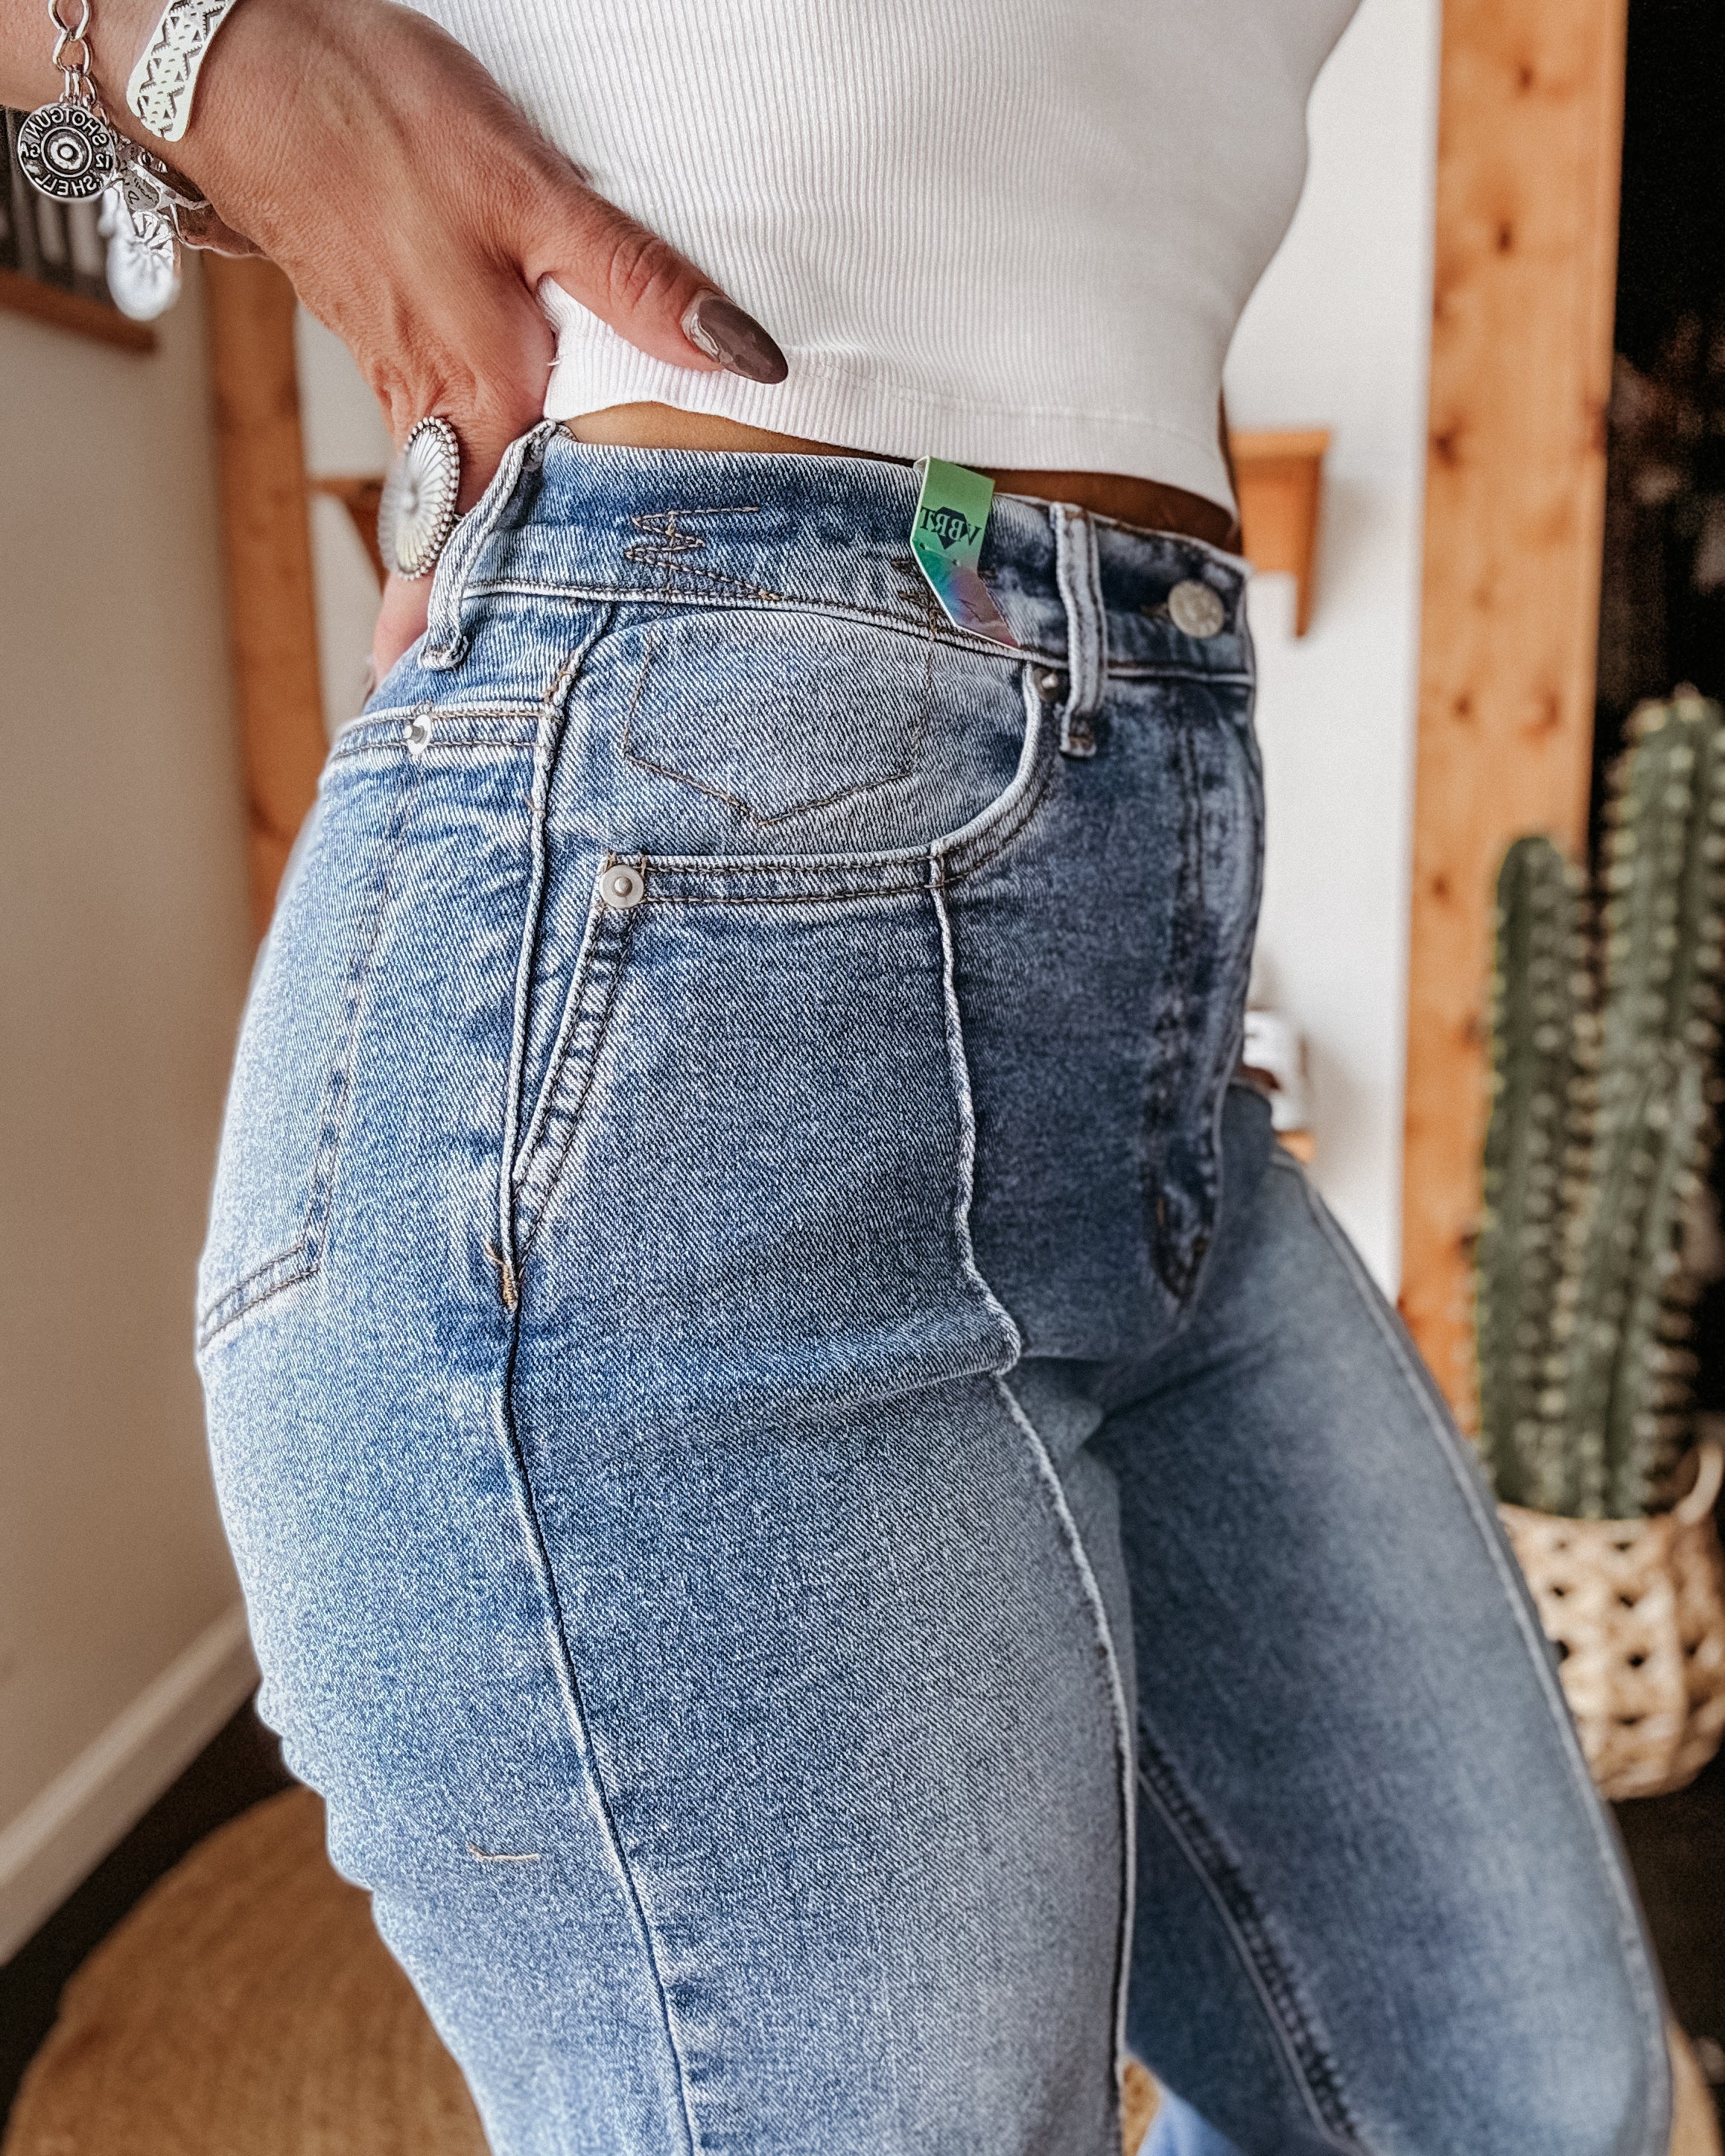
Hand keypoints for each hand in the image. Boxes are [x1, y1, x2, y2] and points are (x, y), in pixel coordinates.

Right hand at [142, 0, 787, 676]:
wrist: (243, 62)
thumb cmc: (376, 117)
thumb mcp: (528, 192)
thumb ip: (633, 283)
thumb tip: (739, 356)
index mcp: (478, 390)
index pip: (476, 552)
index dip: (469, 644)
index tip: (453, 724)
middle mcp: (437, 405)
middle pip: (449, 552)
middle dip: (452, 642)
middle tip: (446, 726)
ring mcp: (405, 379)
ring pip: (436, 508)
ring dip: (447, 583)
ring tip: (456, 661)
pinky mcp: (392, 343)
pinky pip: (426, 454)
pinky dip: (440, 513)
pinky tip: (461, 529)